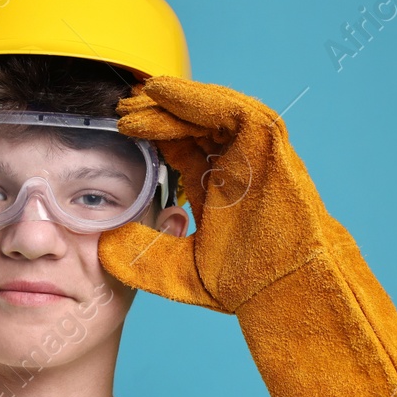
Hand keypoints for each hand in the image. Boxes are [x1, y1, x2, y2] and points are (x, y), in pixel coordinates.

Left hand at [98, 75, 396, 396]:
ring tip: (142, 95)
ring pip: (216, 111)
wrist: (294, 301)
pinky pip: (242, 113)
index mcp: (219, 192)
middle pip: (194, 125)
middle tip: (122, 104)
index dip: (151, 133)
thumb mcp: (182, 273)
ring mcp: (259, 162)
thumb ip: (147, 258)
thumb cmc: (249, 290)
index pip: (180, 150)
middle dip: (158, 110)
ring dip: (177, 100)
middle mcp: (238, 172)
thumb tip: (102, 248)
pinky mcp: (276, 157)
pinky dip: (206, 101)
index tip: (116, 127)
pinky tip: (170, 96)